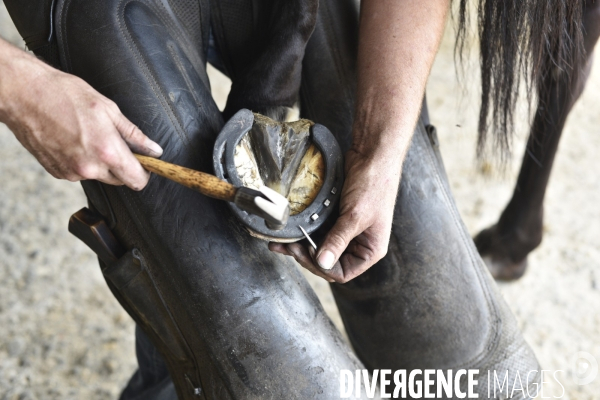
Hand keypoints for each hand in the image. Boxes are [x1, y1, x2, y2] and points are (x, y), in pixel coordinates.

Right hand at [0, 41, 161, 189]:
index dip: (144, 173)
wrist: (24, 95)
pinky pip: (80, 173)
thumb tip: (154, 150)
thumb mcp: (108, 109)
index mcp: (107, 152)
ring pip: (99, 176)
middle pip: (120, 180)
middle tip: (114, 142)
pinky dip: (82, 161)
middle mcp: (90, 168)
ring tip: (88, 136)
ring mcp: (71, 172)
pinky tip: (73, 141)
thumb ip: (134, 134)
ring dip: (101, 163)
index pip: (137, 180)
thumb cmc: (64, 95)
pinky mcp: (57, 173)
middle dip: (122, 166)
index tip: (145, 163)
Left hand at [269, 148, 401, 282]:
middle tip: (289, 247)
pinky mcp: (336, 218)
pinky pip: (318, 231)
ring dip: (301, 246)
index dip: (321, 267)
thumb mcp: (355, 216)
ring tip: (282, 243)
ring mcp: (347, 231)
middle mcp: (359, 244)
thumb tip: (323, 263)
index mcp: (370, 250)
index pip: (342, 273)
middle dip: (307, 257)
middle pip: (328, 262)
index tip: (306, 253)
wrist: (372, 154)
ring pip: (320, 247)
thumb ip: (338, 240)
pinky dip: (305, 233)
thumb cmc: (374, 184)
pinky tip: (291, 231)